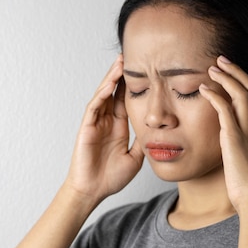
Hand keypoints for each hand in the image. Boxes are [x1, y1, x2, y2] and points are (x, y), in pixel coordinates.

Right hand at [63, 54, 143, 203]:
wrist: (93, 191)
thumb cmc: (110, 178)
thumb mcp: (136, 156)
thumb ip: (144, 141)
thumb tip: (160, 130)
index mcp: (118, 126)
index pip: (127, 99)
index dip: (135, 84)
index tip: (146, 69)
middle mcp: (106, 121)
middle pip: (114, 91)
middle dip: (122, 74)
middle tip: (132, 55)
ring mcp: (95, 123)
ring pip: (103, 95)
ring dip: (111, 78)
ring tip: (120, 62)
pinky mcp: (86, 128)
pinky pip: (94, 108)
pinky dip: (101, 95)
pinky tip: (109, 85)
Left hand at [198, 56, 247, 209]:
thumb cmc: (243, 185)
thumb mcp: (238, 160)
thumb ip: (232, 148)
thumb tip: (222, 145)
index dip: (240, 81)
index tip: (227, 71)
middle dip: (235, 71)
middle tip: (220, 59)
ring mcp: (245, 131)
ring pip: (241, 94)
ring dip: (226, 77)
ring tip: (212, 66)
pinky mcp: (234, 138)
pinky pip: (225, 110)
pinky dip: (215, 95)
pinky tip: (203, 88)